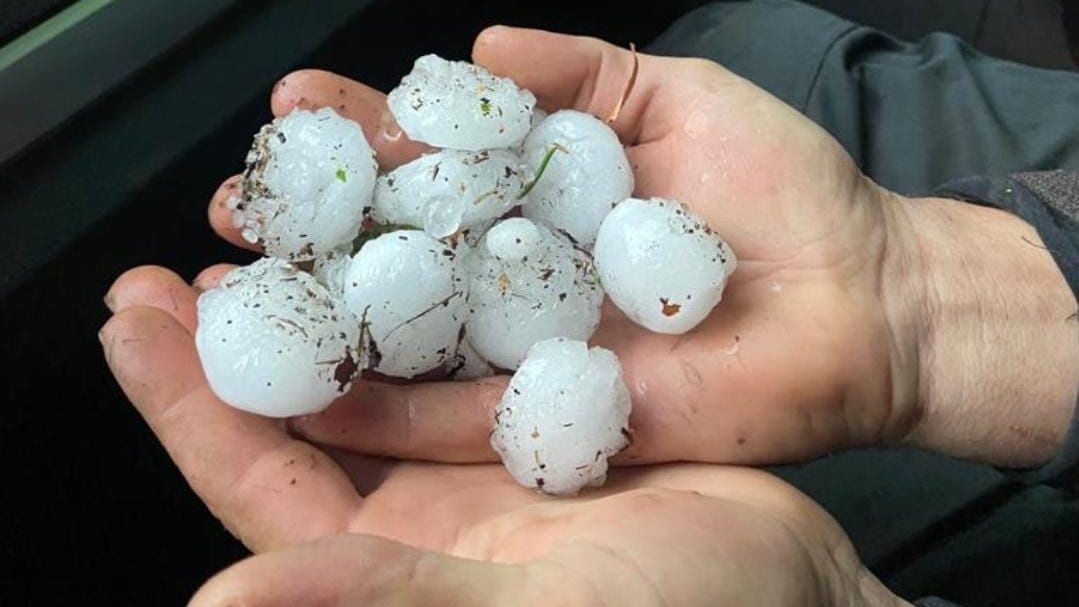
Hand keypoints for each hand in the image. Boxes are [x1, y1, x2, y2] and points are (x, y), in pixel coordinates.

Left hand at [100, 277, 906, 605]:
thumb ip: (386, 600)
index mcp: (397, 559)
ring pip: (379, 358)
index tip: (134, 318)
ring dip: (332, 285)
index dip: (188, 401)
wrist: (797, 588)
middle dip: (244, 326)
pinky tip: (414, 221)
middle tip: (199, 242)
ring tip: (291, 211)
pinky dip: (430, 276)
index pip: (258, 479)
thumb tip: (226, 598)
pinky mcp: (541, 404)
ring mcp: (482, 449)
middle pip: (303, 407)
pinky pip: (462, 334)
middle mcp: (424, 502)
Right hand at [198, 26, 1075, 467]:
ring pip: (408, 344)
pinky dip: (382, 409)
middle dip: (313, 229)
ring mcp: (533, 355)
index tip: (296, 106)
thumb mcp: (676, 98)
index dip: (360, 137)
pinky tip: (308, 384)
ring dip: (319, 321)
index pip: (429, 165)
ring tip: (235, 291)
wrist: (864, 297)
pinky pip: (456, 422)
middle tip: (239, 204)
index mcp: (540, 202)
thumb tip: (482, 44)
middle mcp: (522, 281)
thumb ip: (582, 74)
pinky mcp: (555, 420)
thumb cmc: (784, 192)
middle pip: (398, 257)